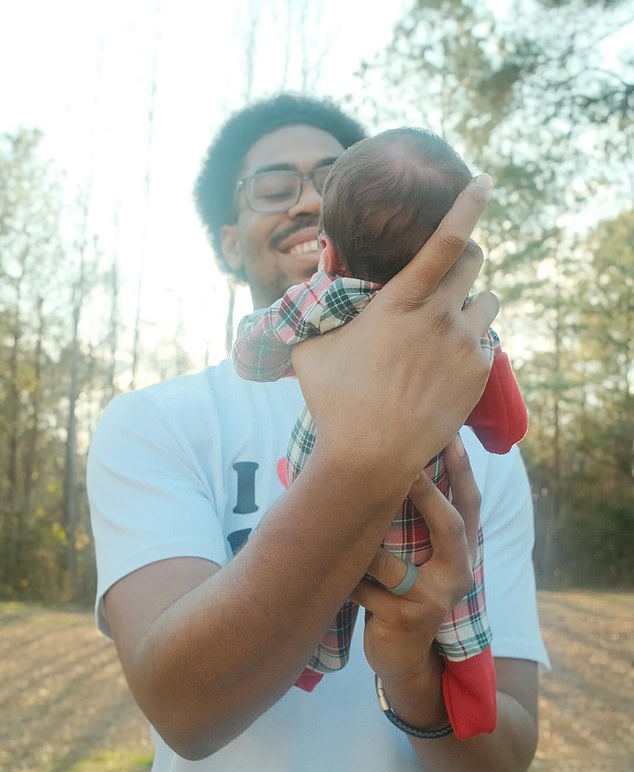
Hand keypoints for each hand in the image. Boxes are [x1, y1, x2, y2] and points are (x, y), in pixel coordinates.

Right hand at [291, 175, 498, 485]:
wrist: (371, 456)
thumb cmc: (334, 402)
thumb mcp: (311, 349)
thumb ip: (314, 312)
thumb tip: (305, 287)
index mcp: (401, 302)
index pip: (445, 240)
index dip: (468, 204)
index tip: (485, 181)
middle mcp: (440, 317)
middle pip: (474, 262)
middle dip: (464, 258)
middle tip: (448, 272)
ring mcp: (464, 346)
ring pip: (488, 301)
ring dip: (473, 301)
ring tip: (450, 320)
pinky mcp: (479, 374)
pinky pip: (489, 340)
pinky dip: (475, 339)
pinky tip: (452, 356)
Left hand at [351, 437, 480, 724]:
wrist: (404, 658)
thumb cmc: (404, 593)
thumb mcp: (420, 559)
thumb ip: (417, 522)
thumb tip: (387, 464)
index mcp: (461, 553)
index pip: (470, 504)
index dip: (463, 470)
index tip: (449, 435)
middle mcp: (458, 575)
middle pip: (452, 527)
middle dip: (428, 494)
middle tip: (406, 464)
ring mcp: (433, 600)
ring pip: (392, 560)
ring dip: (363, 551)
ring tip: (335, 534)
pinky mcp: (406, 620)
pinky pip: (366, 588)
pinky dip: (347, 582)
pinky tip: (337, 584)